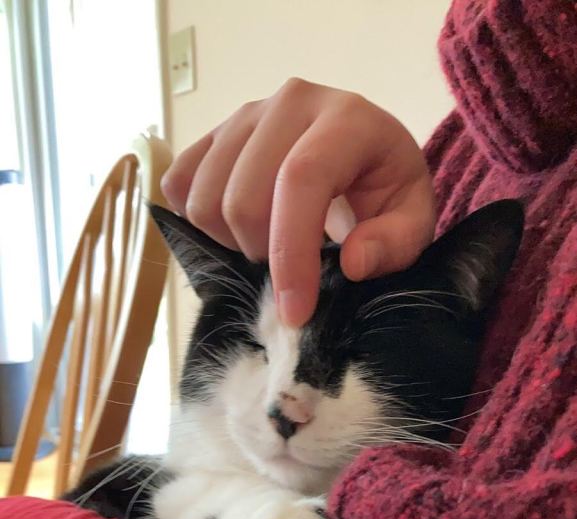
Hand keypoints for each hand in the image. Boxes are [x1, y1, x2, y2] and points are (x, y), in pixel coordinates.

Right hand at [161, 78, 435, 326]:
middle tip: (289, 272)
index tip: (294, 311)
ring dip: (230, 244)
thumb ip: (394, 245)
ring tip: (268, 248)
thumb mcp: (411, 222)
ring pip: (204, 199)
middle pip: (243, 198)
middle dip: (261, 257)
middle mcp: (289, 103)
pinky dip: (200, 226)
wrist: (361, 157)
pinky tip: (236, 232)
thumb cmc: (384, 193)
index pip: (301, 180)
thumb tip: (352, 262)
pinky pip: (179, 187)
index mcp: (346, 119)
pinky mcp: (212, 134)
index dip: (291, 254)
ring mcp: (244, 116)